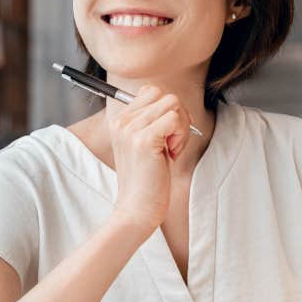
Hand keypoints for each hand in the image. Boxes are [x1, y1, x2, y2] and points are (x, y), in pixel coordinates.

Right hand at [105, 85, 190, 233]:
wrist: (137, 209)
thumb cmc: (146, 180)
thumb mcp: (145, 143)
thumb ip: (152, 120)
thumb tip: (175, 102)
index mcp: (119, 120)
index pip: (152, 92)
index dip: (167, 111)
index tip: (165, 136)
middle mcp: (121, 121)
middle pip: (166, 95)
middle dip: (178, 118)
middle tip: (171, 144)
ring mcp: (131, 129)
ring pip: (173, 104)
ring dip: (181, 127)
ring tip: (170, 150)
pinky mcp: (143, 140)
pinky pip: (175, 119)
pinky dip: (181, 136)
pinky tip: (171, 154)